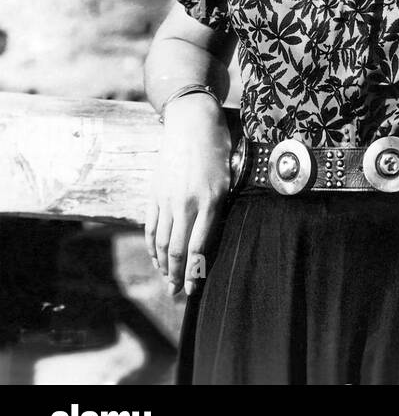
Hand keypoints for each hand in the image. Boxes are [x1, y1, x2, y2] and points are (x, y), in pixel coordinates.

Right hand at [142, 95, 230, 295]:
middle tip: (178, 293)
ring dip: (164, 265)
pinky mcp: (154, 193)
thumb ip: (221, 205)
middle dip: (178, 275)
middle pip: (178, 250)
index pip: (200, 246)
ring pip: (162, 242)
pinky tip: (157, 258)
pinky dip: (153, 246)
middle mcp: (187, 203)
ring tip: (168, 280)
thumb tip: (215, 234)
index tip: (195, 289)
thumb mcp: (230, 175)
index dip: (196, 271)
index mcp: (211, 200)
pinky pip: (151, 227)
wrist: (191, 122)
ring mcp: (167, 199)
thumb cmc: (219, 147)